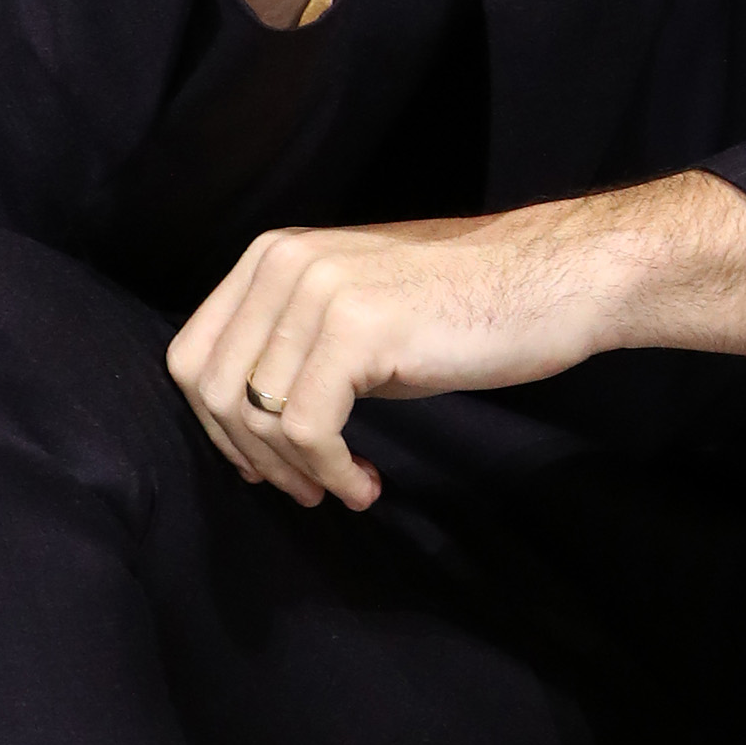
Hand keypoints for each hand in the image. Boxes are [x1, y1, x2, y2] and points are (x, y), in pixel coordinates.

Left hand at [165, 176, 745, 507]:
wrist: (553, 283)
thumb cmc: (463, 309)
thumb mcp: (355, 316)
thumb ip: (291, 347)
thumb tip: (239, 429)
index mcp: (272, 256)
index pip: (192, 358)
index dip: (220, 427)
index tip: (268, 465)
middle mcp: (283, 263)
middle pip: (212, 391)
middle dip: (252, 456)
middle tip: (309, 489)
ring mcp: (318, 291)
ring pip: (256, 415)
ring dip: (298, 472)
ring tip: (345, 486)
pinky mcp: (357, 328)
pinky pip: (306, 428)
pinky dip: (331, 472)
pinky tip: (367, 482)